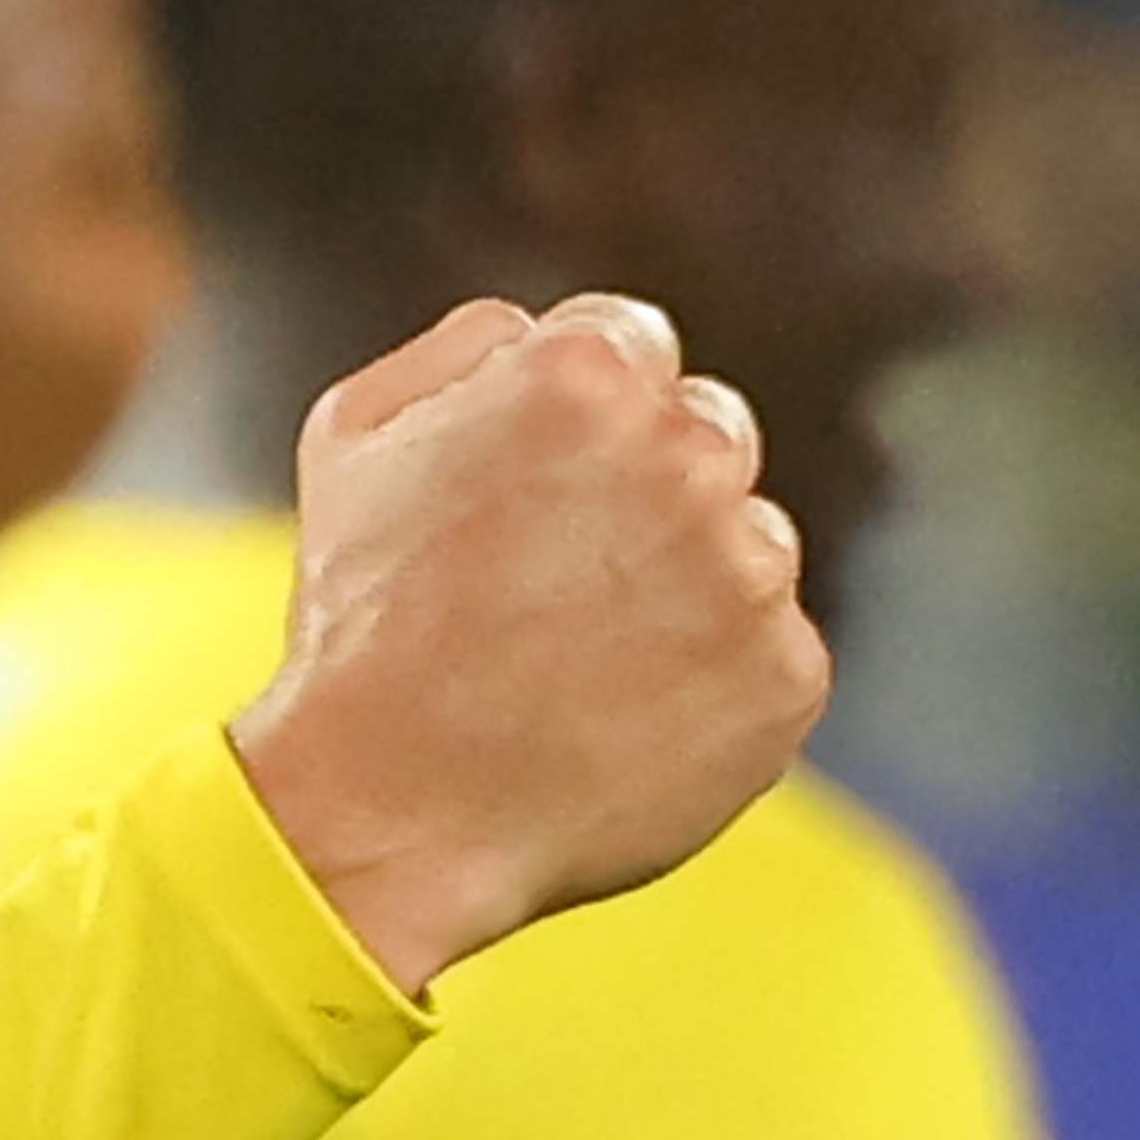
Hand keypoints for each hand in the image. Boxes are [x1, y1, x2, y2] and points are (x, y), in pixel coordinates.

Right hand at [227, 291, 824, 992]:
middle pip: (708, 433)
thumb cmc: (361, 621)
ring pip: (747, 545)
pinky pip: (768, 655)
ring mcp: (748, 572)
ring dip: (687, 587)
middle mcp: (688, 454)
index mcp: (586, 373)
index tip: (535, 487)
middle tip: (553, 580)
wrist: (393, 810)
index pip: (636, 343)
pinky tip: (621, 719)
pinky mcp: (785, 678)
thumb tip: (541, 329)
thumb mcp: (354, 434)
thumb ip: (468, 345)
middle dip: (646, 489)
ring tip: (579, 662)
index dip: (579, 417)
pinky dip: (712, 685)